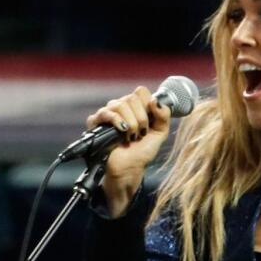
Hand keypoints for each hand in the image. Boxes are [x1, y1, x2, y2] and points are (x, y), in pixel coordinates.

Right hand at [85, 86, 173, 216]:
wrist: (129, 169)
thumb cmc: (142, 152)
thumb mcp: (160, 133)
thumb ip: (164, 115)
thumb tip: (155, 100)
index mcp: (135, 107)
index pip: (141, 92)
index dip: (148, 106)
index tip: (150, 123)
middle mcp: (121, 107)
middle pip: (132, 97)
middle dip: (141, 118)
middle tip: (141, 133)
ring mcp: (108, 113)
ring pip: (120, 104)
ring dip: (131, 123)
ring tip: (131, 136)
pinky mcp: (96, 122)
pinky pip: (106, 113)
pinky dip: (117, 121)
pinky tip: (122, 131)